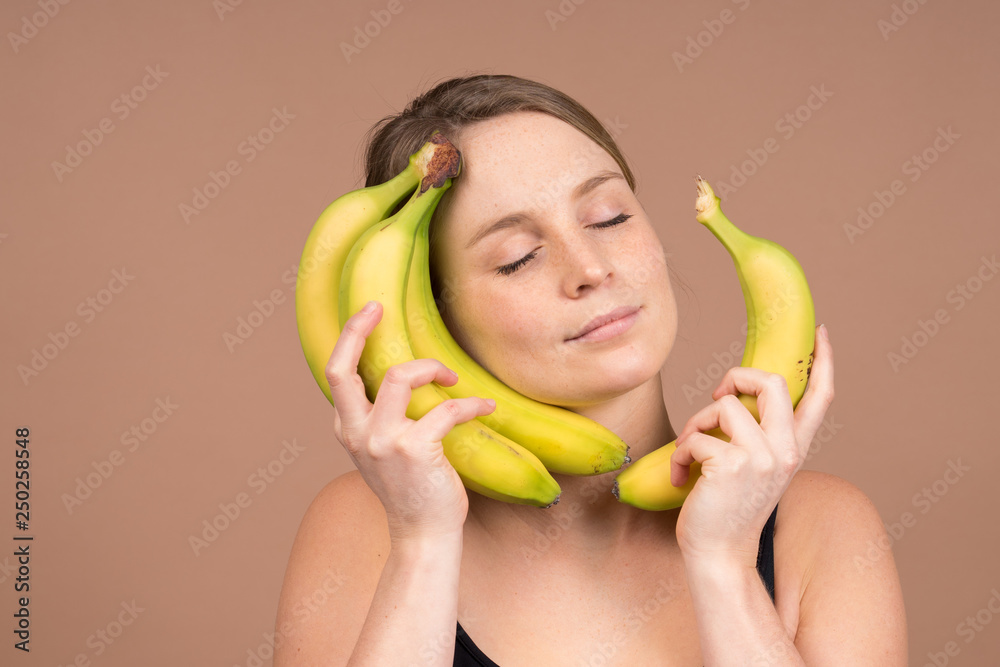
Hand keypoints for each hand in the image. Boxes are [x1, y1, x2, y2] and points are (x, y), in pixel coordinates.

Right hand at [324, 301, 496, 541]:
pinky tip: (484, 409)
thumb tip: (403, 375)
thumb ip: (381, 417)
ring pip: (400, 376)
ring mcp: (383, 441)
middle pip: (345, 368)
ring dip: (432, 369)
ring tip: (452, 380)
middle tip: (383, 307)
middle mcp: (357, 433)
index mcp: (348, 429)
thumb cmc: (412, 488)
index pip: (335, 373)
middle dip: (359, 330)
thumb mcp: (383, 450)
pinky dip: (470, 405)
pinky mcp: (414, 450)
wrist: (423, 533)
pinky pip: (446, 409)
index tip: (369, 311)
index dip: (349, 336)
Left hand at [671, 324, 834, 563]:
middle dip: (735, 375)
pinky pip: (694, 436)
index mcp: (795, 448)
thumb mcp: (752, 468)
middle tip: (718, 396)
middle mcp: (786, 450)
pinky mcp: (731, 465)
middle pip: (772, 382)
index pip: (820, 397)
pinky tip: (681, 478)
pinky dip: (679, 453)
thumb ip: (755, 435)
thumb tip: (730, 398)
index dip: (823, 361)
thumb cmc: (727, 510)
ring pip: (723, 406)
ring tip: (688, 453)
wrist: (718, 556)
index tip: (821, 332)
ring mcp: (761, 458)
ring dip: (695, 424)